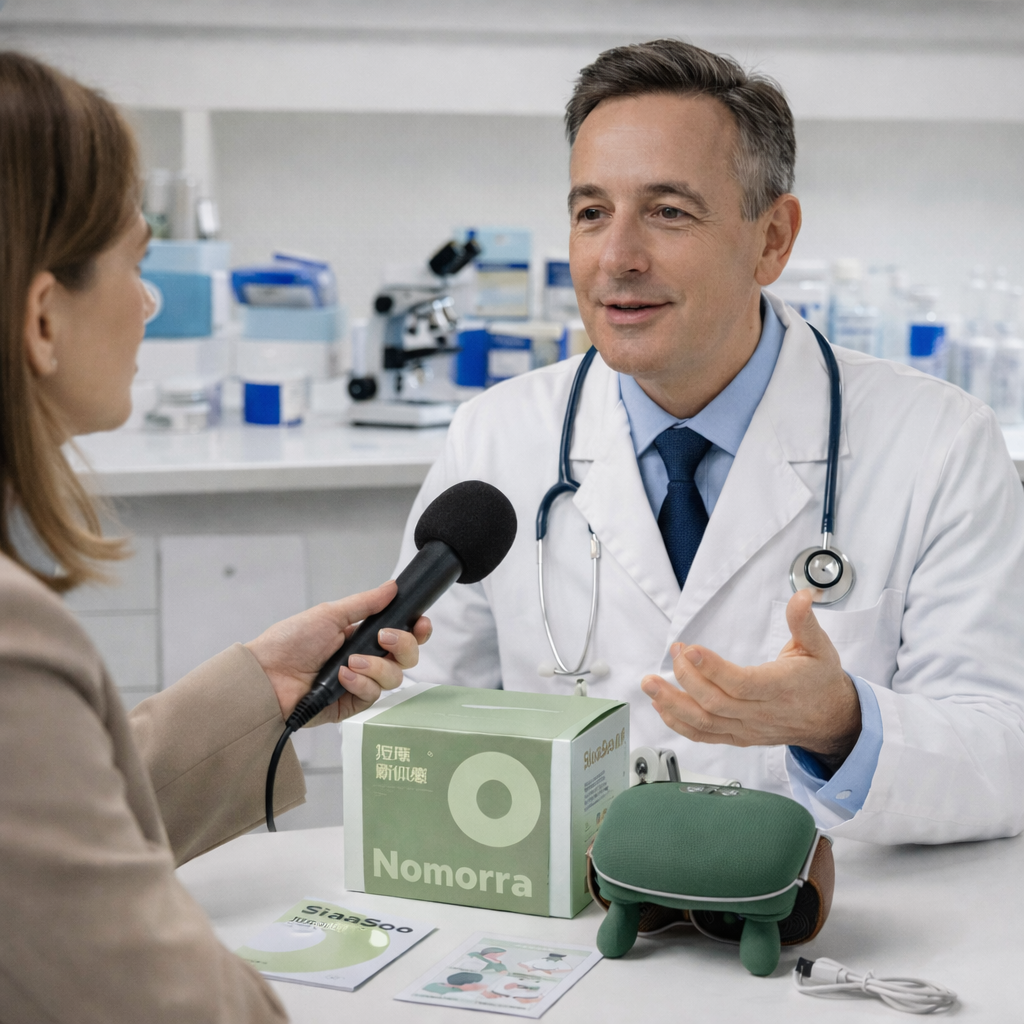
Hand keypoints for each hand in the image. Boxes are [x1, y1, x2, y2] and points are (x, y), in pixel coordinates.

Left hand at [244, 581, 431, 724]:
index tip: (421, 623)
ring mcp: (359, 684)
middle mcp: (365, 660)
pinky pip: (373, 695)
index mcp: (361, 636)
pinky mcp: (351, 704)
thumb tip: (392, 586)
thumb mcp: (330, 615)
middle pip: (406, 658)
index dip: (416, 631)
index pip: (401, 635)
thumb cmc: (289, 642)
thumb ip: (365, 603)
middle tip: (383, 639)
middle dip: (403, 646)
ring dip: (376, 667)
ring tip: (350, 662)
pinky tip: (342, 678)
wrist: (266, 676)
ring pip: (394, 677)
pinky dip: (360, 684)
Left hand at [641, 588, 860, 762]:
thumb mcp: (820, 648)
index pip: (741, 683)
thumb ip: (804, 622)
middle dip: (685, 678)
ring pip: (704, 722)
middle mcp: (760, 713)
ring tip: (650, 685)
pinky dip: (679, 723)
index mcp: (779, 689)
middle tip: (674, 652)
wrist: (831, 720)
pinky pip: (704, 735)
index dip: (713, 669)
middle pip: (715, 703)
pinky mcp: (738, 736)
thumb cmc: (821, 682)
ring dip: (672, 704)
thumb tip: (802, 596)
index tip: (690, 649)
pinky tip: (662, 706)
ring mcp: (747, 728)